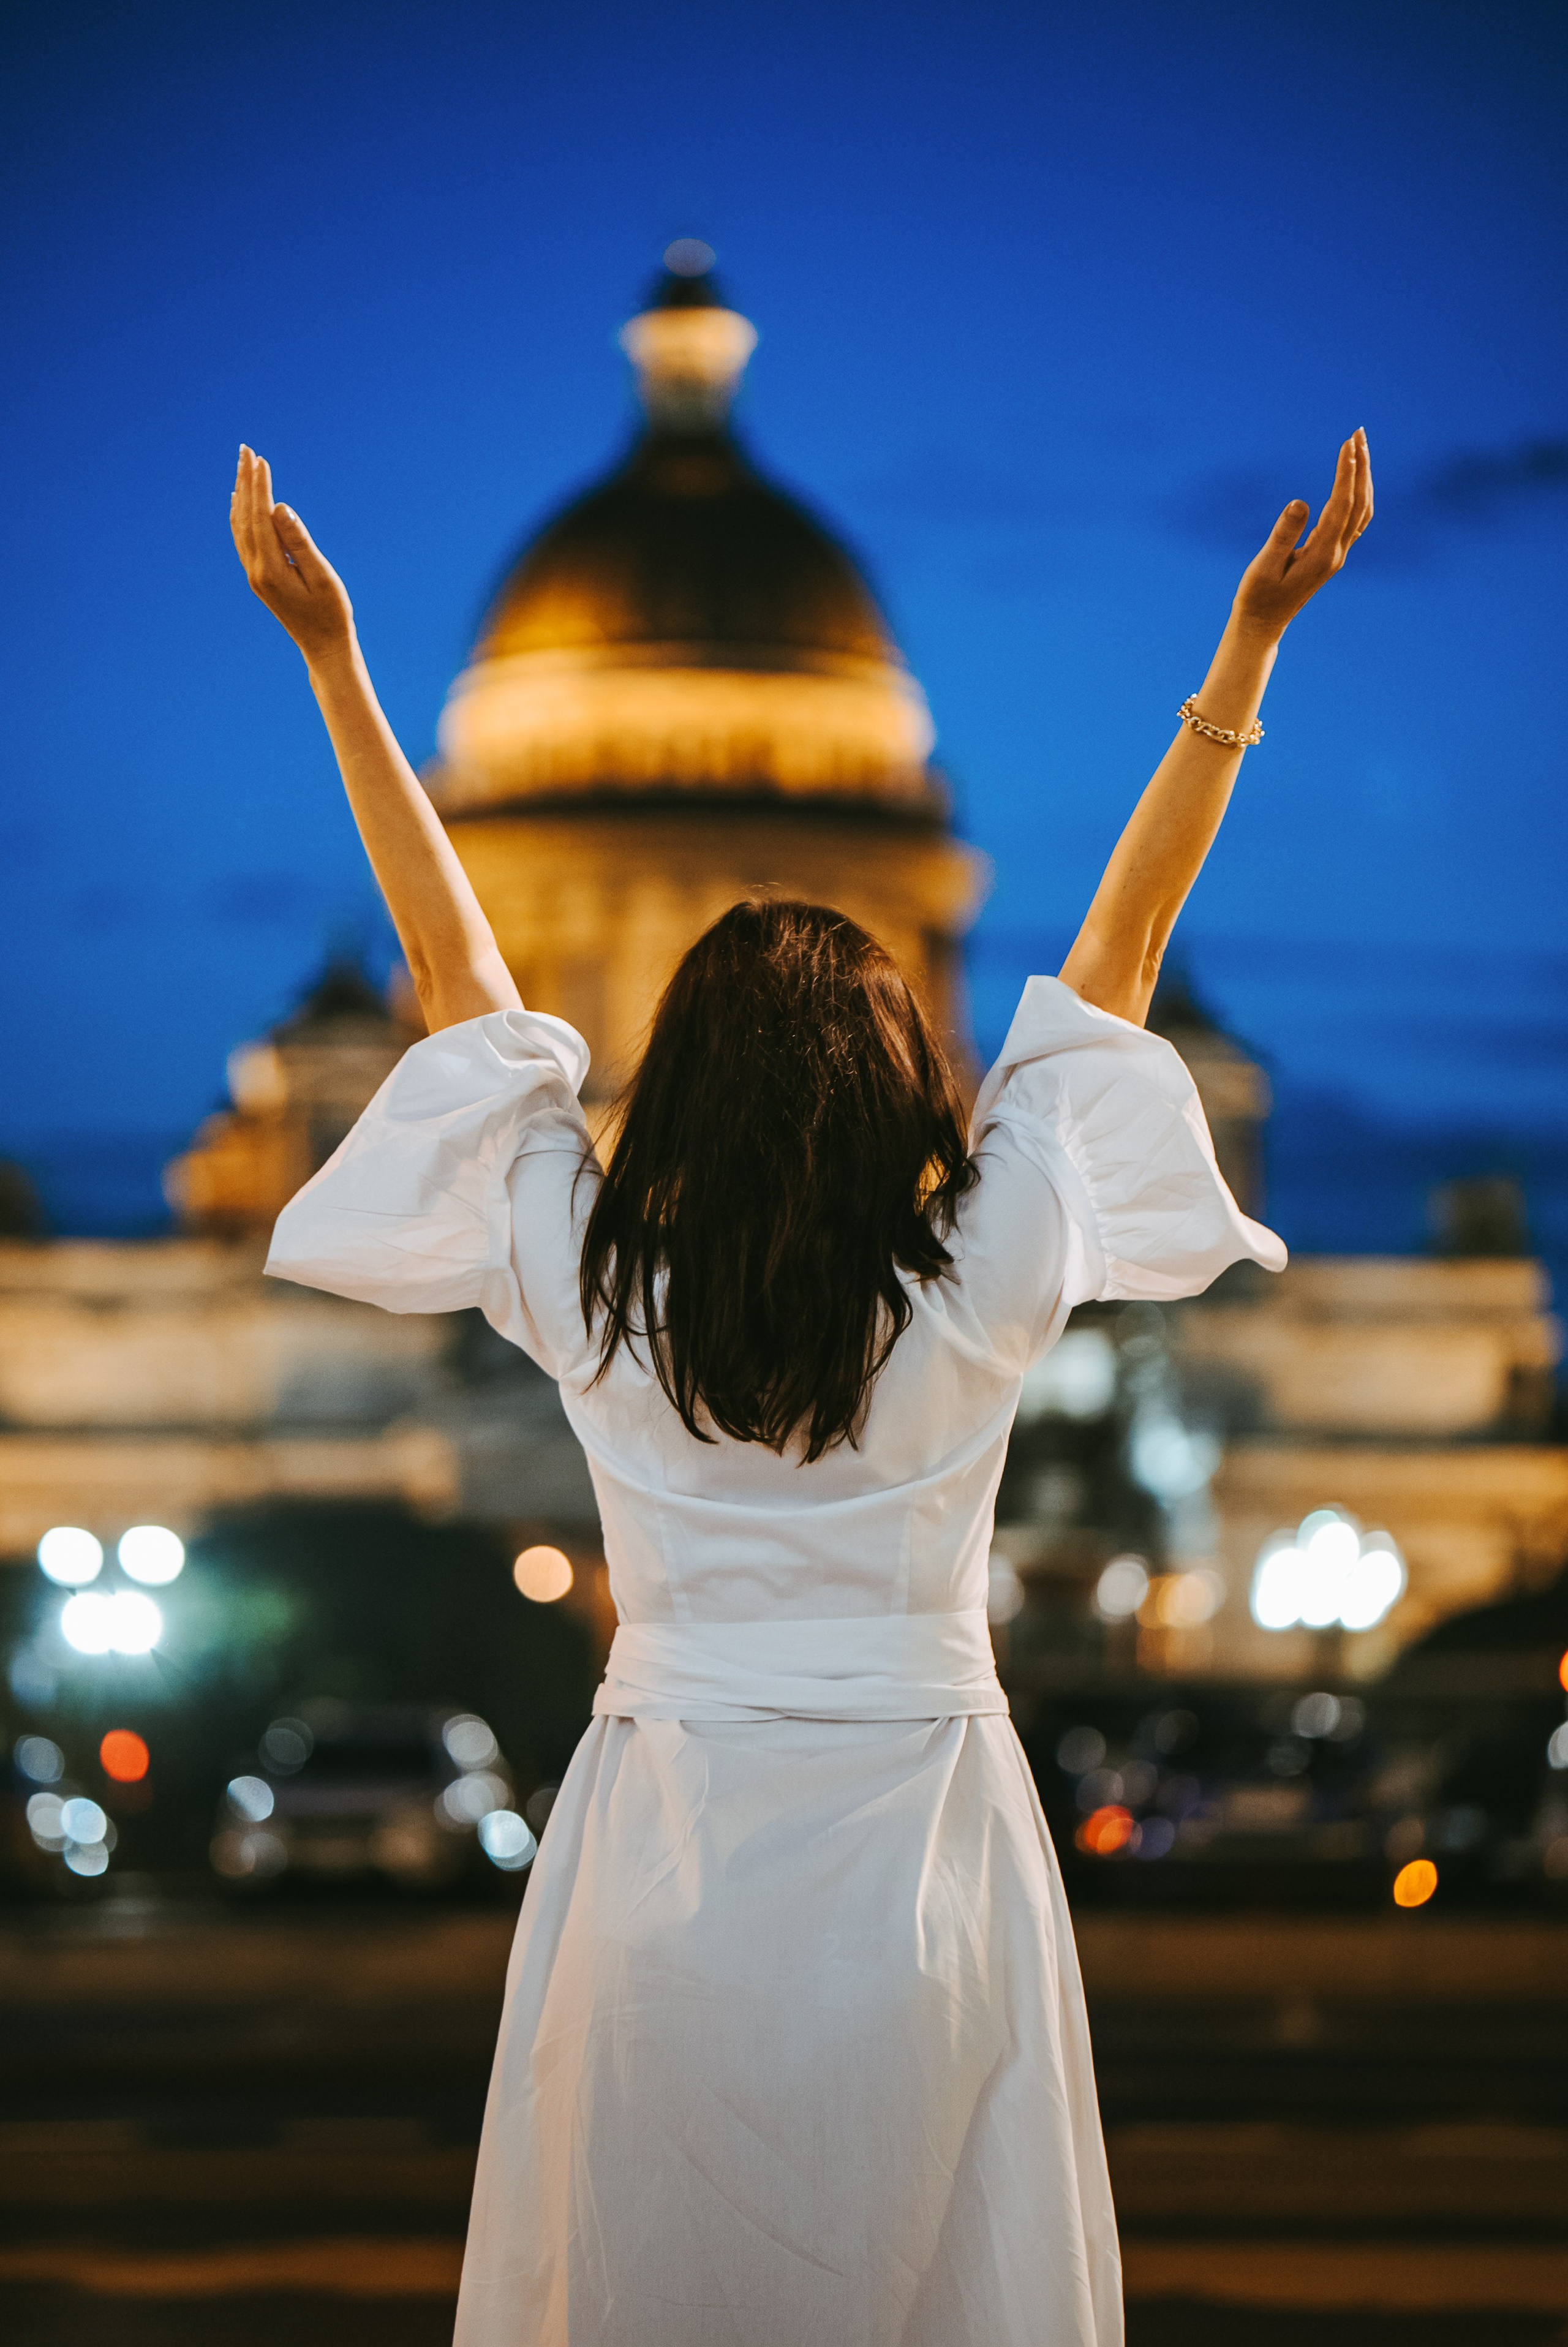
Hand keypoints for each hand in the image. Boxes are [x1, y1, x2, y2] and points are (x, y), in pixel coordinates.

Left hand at [230, 446, 354, 663]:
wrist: (324, 647)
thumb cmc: (332, 613)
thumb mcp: (322, 576)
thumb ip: (299, 541)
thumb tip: (279, 507)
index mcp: (270, 569)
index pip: (259, 517)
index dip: (259, 486)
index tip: (260, 459)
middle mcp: (255, 571)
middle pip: (244, 517)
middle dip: (245, 482)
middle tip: (245, 450)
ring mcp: (254, 575)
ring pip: (240, 526)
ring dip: (241, 494)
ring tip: (241, 467)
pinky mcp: (259, 578)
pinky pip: (242, 538)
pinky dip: (240, 514)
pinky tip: (239, 501)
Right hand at [1232, 429, 1373, 641]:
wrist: (1262, 624)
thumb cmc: (1257, 597)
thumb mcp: (1264, 567)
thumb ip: (1282, 535)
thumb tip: (1300, 502)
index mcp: (1323, 554)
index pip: (1342, 506)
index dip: (1346, 474)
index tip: (1347, 445)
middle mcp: (1336, 553)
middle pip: (1359, 503)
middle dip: (1361, 466)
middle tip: (1358, 433)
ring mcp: (1337, 555)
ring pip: (1361, 510)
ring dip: (1363, 477)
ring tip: (1358, 448)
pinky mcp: (1331, 555)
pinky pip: (1355, 519)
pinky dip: (1358, 494)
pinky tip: (1354, 480)